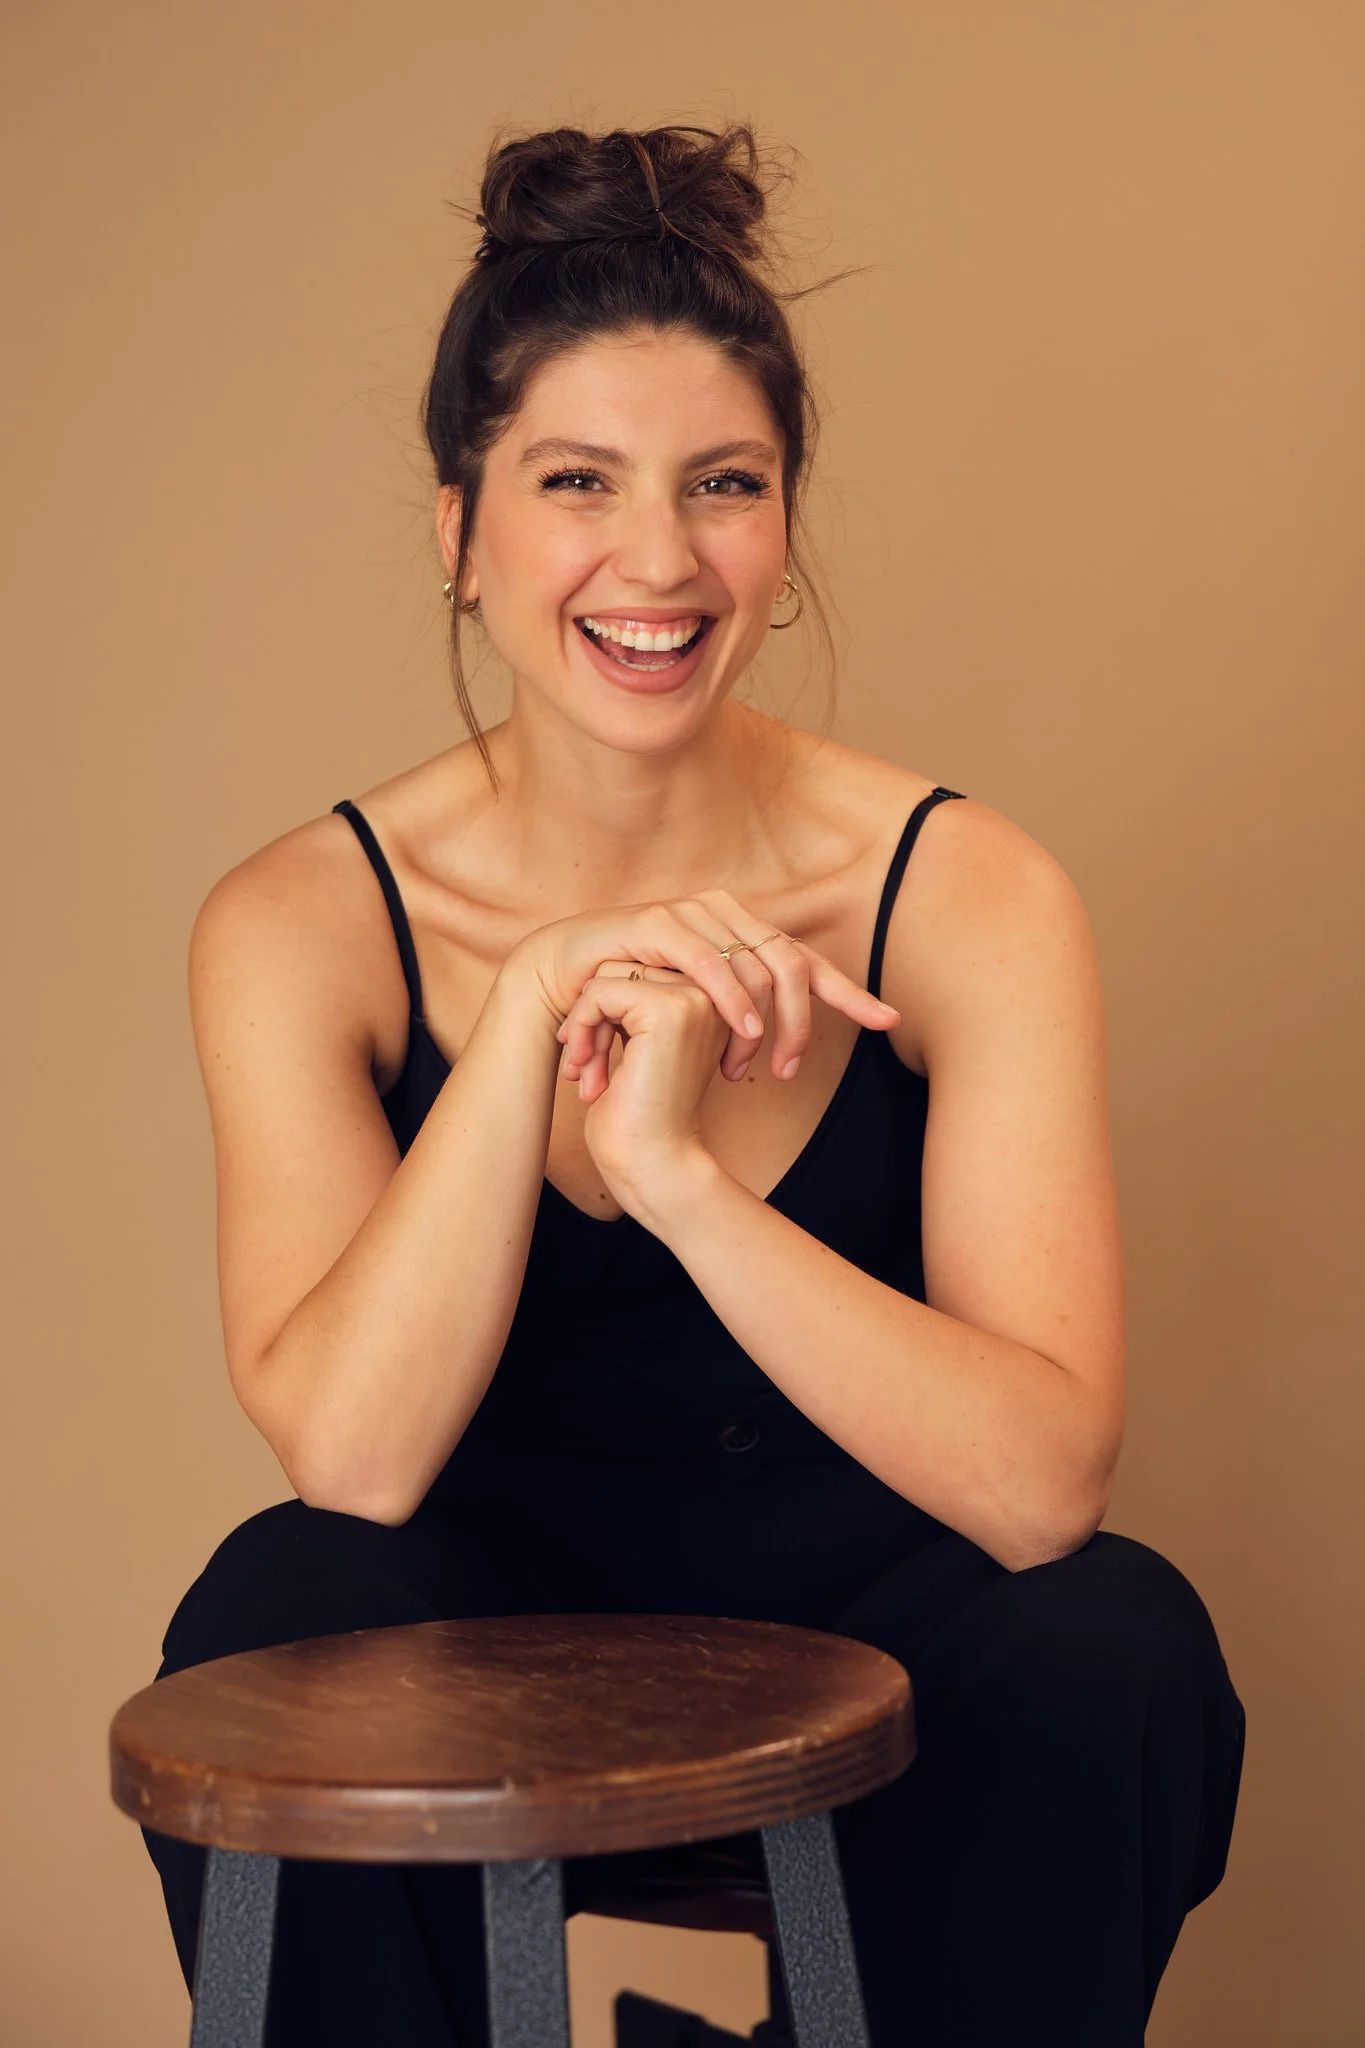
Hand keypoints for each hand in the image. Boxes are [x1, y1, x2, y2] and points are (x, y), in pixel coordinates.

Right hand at [509, 887, 899, 1088]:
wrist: (556, 980)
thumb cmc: (626, 1001)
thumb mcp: (690, 1014)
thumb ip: (734, 1020)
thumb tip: (774, 1046)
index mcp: (740, 934)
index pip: (806, 963)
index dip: (850, 992)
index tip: (889, 1022)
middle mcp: (724, 916)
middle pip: (792, 965)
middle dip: (800, 1023)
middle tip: (788, 1072)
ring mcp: (691, 913)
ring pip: (755, 964)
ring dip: (763, 1021)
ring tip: (754, 1068)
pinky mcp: (657, 923)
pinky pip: (708, 960)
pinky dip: (730, 998)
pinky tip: (741, 1031)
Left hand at [554, 966, 731, 1209]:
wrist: (652, 1165)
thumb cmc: (639, 1115)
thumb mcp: (640, 1044)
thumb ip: (637, 998)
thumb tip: (603, 956)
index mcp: (712, 1000)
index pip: (642, 964)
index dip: (609, 1006)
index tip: (601, 1053)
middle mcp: (713, 994)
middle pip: (626, 962)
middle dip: (594, 1013)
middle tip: (587, 1065)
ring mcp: (696, 998)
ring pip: (610, 973)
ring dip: (584, 1022)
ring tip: (586, 1069)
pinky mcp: (670, 1010)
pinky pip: (601, 991)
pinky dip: (581, 1027)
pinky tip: (585, 1068)